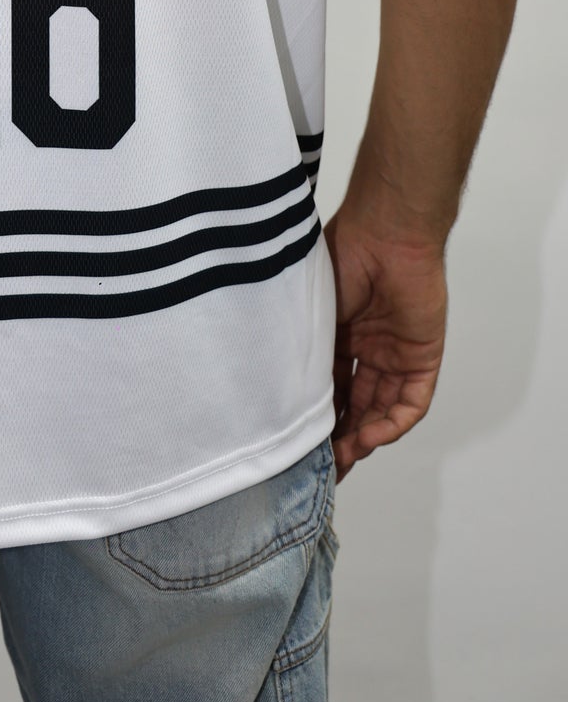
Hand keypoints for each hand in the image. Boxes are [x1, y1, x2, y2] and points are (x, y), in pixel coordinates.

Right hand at [322, 203, 447, 482]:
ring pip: (381, 408)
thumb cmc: (340, 259)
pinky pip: (410, 401)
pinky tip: (370, 435)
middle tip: (318, 466)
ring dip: (363, 436)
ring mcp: (395, 353)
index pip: (327, 387)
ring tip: (340, 459)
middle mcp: (365, 347)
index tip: (295, 447)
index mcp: (337, 334)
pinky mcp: (423, 356)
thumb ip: (304, 352)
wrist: (385, 235)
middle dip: (338, 437)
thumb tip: (279, 396)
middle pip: (354, 404)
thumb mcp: (311, 314)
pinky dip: (392, 422)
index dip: (315, 418)